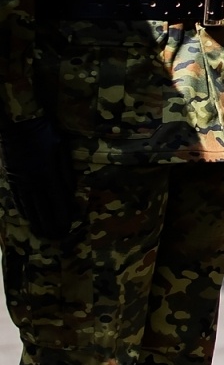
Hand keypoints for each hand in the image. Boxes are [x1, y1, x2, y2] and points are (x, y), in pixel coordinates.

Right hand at [0, 117, 75, 239]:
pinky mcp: (12, 179)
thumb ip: (66, 172)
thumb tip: (71, 191)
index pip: (57, 201)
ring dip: (36, 222)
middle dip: (50, 224)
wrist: (19, 126)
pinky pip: (17, 199)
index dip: (63, 215)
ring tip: (42, 234)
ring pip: (28, 207)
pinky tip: (27, 218)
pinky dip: (23, 211)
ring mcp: (20, 182)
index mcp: (48, 176)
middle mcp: (33, 183)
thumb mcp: (62, 150)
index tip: (67, 227)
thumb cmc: (46, 135)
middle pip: (42, 209)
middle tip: (56, 237)